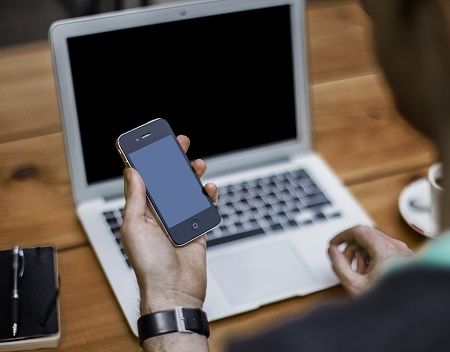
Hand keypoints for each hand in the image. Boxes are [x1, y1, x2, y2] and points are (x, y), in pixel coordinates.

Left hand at [120, 135, 217, 314]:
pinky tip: (209, 189)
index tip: (152, 144)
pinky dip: (207, 197)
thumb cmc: (150, 265)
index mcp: (142, 212)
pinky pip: (203, 207)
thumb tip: (132, 172)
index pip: (144, 180)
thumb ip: (135, 198)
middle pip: (167, 182)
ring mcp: (179, 221)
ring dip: (192, 176)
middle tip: (179, 144)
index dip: (147, 161)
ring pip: (186, 192)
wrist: (175, 291)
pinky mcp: (196, 229)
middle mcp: (160, 215)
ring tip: (197, 164)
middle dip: (172, 162)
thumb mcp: (135, 227)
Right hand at [328, 225, 413, 295]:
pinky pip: (385, 251)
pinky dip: (373, 258)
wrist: (414, 313)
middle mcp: (397, 247)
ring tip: (359, 273)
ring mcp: (404, 252)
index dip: (342, 236)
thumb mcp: (355, 285)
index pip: (358, 231)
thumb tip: (332, 251)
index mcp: (385, 249)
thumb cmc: (390, 303)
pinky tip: (371, 275)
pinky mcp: (407, 259)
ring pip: (375, 243)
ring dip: (362, 254)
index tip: (333, 244)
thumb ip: (339, 265)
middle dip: (351, 248)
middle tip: (343, 262)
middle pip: (366, 236)